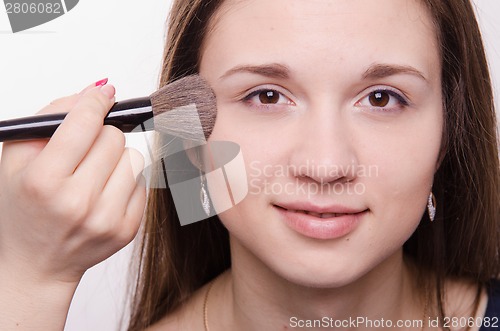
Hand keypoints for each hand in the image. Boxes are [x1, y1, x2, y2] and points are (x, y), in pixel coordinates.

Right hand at [0, 81, 145, 285]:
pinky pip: (142, 183)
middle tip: (85, 151)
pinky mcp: (126, 231)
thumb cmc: (24, 207)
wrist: (37, 263)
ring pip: (134, 158)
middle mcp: (77, 202)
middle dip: (101, 136)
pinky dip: (126, 182)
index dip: (96, 103)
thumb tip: (97, 90)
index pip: (83, 124)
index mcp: (44, 181)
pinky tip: (104, 194)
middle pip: (114, 138)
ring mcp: (105, 219)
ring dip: (116, 159)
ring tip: (94, 175)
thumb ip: (53, 116)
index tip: (104, 96)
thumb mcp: (17, 158)